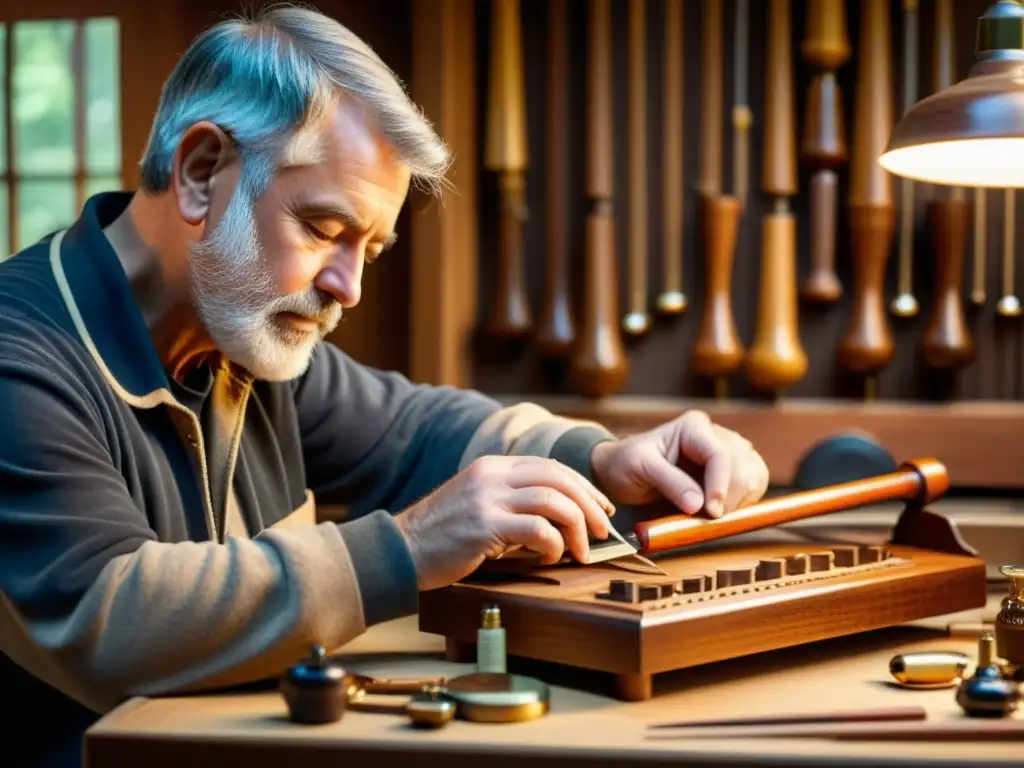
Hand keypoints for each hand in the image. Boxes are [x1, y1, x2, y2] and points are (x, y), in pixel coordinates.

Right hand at [393, 455, 615, 590]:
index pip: (551, 467)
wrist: (401, 550)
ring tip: (582, 551)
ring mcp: (488, 498)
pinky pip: (538, 529)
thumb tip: (556, 519)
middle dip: (590, 505)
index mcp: (493, 467)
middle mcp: (493, 475)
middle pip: (560, 479)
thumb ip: (510, 502)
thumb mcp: (477, 504)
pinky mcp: (485, 525)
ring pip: (555, 501)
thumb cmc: (441, 537)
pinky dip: (555, 545)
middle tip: (602, 531)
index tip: (600, 507)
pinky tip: (551, 558)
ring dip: (577, 528)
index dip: (582, 486)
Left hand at [589, 410, 767, 518]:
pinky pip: (753, 489)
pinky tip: (718, 514)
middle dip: (728, 499)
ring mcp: (729, 454)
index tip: (711, 512)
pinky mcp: (733, 474)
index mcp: (694, 427)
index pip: (720, 455)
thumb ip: (668, 482)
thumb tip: (698, 504)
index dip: (720, 486)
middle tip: (705, 521)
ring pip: (753, 479)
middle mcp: (717, 436)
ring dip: (737, 504)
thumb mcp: (639, 468)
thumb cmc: (627, 464)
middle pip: (743, 468)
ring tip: (708, 518)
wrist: (623, 473)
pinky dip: (741, 506)